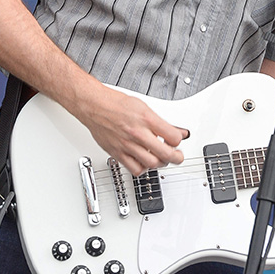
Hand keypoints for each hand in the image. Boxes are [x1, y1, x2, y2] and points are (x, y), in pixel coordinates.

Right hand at [72, 85, 188, 176]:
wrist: (95, 106)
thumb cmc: (116, 104)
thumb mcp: (144, 106)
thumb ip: (161, 122)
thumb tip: (178, 131)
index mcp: (146, 119)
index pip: (173, 137)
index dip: (179, 140)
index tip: (178, 140)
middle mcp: (137, 133)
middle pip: (165, 154)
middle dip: (176, 157)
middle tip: (177, 156)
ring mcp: (127, 145)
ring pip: (152, 164)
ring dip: (161, 163)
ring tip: (161, 158)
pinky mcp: (117, 153)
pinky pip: (134, 169)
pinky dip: (143, 168)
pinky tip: (145, 162)